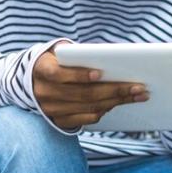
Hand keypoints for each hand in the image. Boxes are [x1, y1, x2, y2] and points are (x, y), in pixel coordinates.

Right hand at [32, 47, 146, 129]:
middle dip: (114, 90)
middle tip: (139, 86)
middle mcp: (44, 93)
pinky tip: (120, 102)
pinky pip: (86, 118)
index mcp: (42, 71)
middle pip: (83, 94)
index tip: (100, 73)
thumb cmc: (57, 60)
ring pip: (88, 107)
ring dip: (117, 101)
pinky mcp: (59, 121)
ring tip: (138, 95)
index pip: (59, 74)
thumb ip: (76, 52)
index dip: (79, 75)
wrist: (33, 80)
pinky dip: (105, 110)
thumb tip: (110, 55)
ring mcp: (51, 109)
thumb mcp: (60, 51)